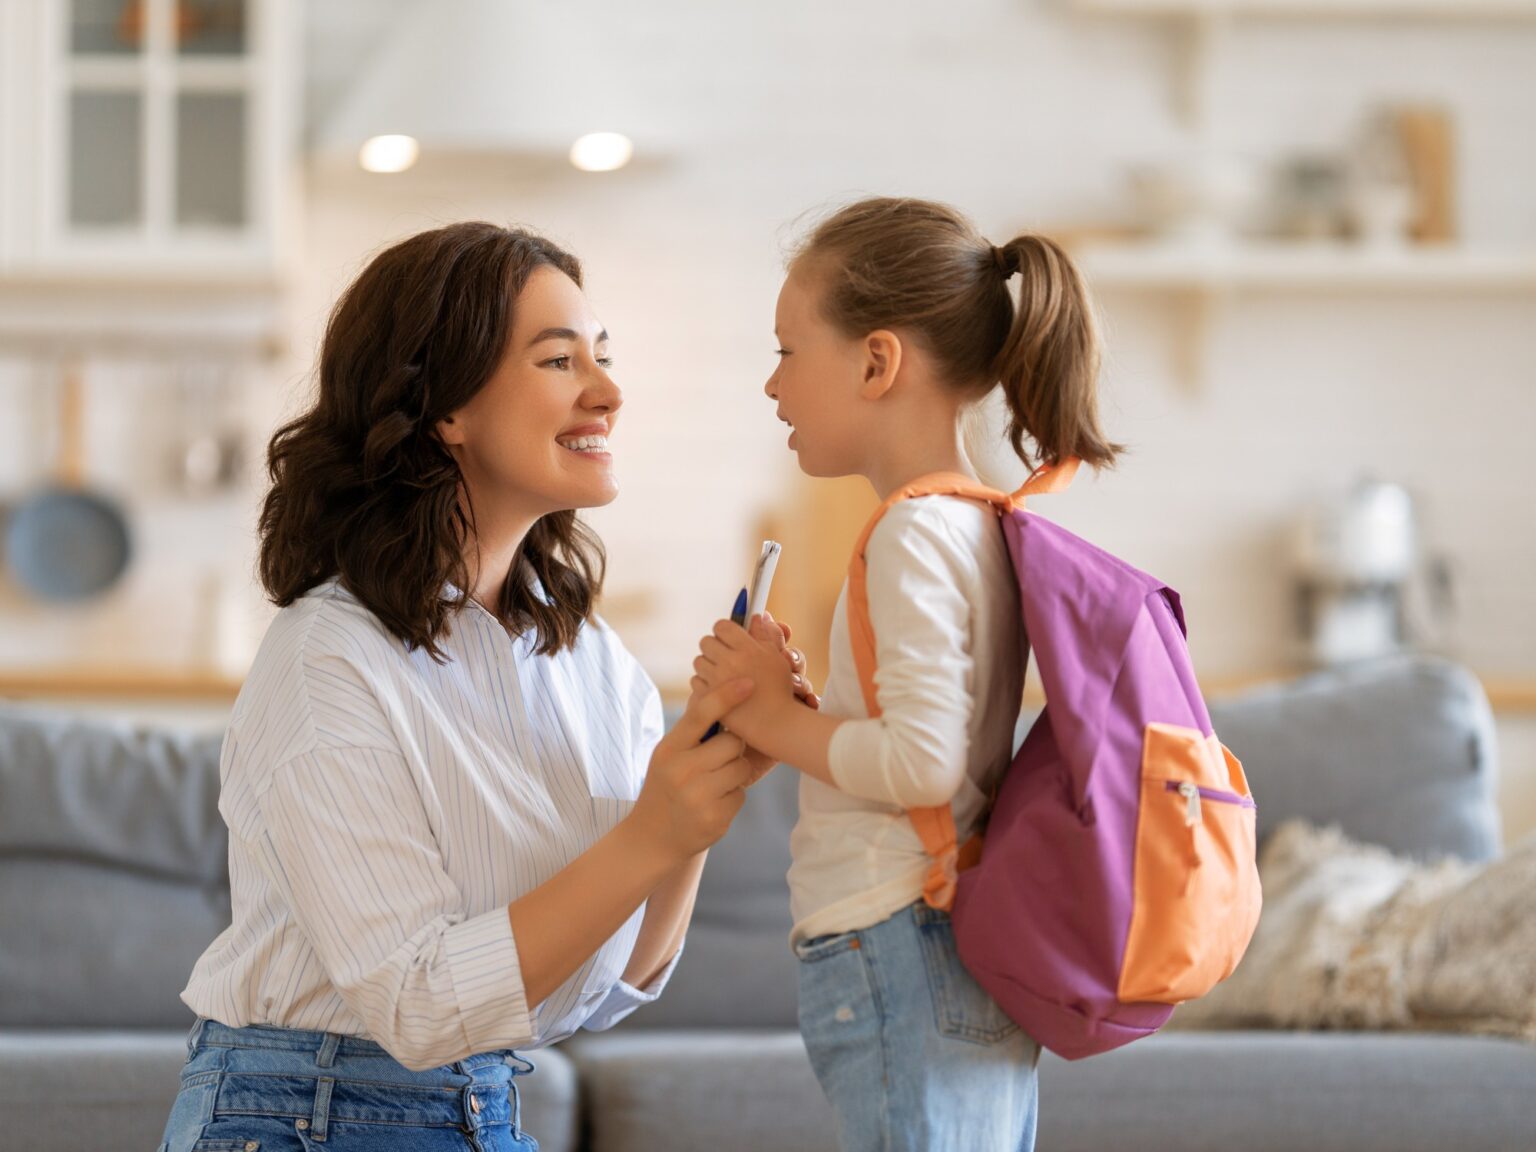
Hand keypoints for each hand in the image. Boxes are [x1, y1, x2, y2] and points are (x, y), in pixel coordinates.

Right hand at [629, 680, 756, 863]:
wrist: (652, 838)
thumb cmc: (666, 787)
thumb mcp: (668, 755)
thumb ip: (692, 731)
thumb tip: (717, 692)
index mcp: (669, 749)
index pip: (699, 715)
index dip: (725, 695)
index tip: (748, 682)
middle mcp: (681, 771)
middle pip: (732, 743)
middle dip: (731, 750)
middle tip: (715, 762)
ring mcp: (698, 797)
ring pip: (741, 768)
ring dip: (734, 774)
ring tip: (712, 785)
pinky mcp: (714, 819)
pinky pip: (741, 794)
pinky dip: (732, 798)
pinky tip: (712, 804)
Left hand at [691, 614, 800, 753]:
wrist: (774, 724)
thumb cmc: (779, 690)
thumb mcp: (777, 658)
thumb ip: (765, 634)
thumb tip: (756, 616)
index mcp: (748, 648)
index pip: (722, 626)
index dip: (724, 631)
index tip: (729, 638)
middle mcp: (730, 661)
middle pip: (706, 641)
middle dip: (714, 647)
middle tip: (724, 656)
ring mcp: (717, 680)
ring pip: (698, 661)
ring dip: (707, 665)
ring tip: (721, 674)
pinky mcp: (708, 697)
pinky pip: (695, 680)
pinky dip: (704, 683)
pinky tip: (717, 689)